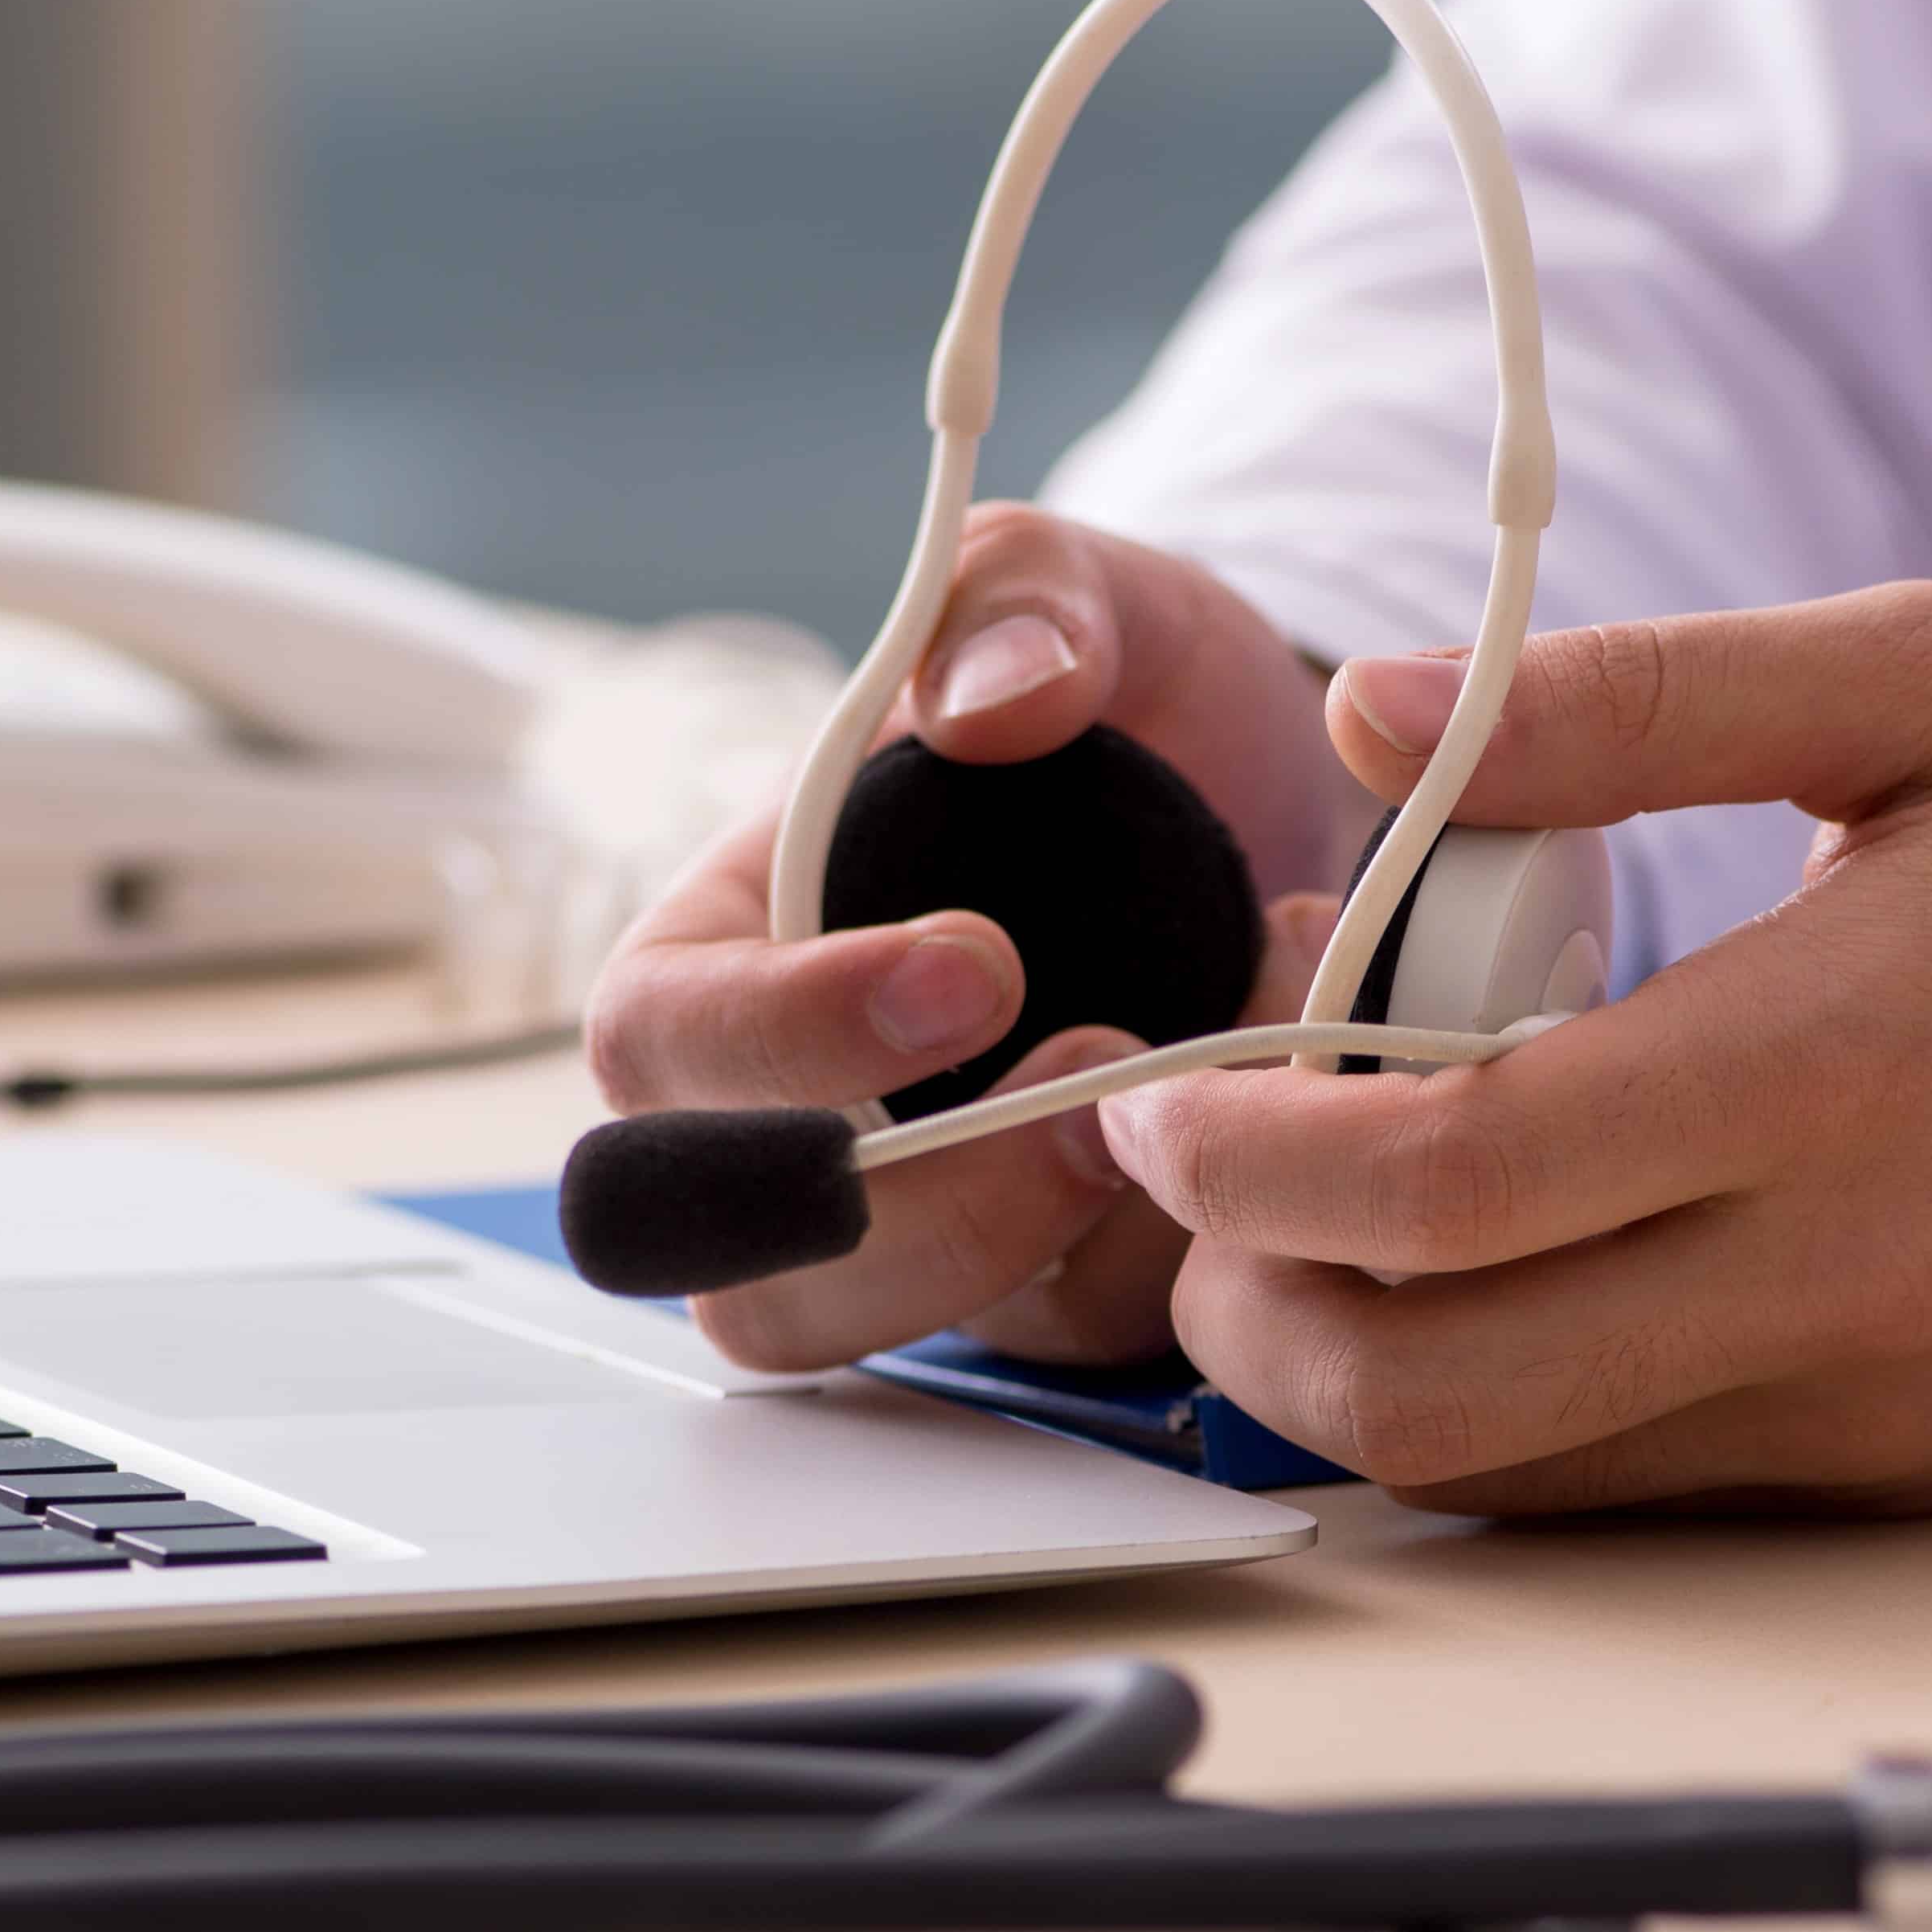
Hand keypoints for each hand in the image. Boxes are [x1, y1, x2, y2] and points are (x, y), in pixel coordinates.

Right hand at [585, 504, 1358, 1370]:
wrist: (1271, 794)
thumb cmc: (1117, 698)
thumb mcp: (1075, 592)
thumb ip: (1021, 601)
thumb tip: (988, 702)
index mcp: (724, 945)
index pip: (660, 1038)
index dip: (787, 1034)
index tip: (974, 966)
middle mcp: (779, 1113)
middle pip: (732, 1259)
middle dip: (907, 1204)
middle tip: (1096, 1078)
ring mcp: (902, 1221)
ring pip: (875, 1336)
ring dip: (1031, 1248)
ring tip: (1189, 1104)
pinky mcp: (1036, 1286)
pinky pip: (1062, 1338)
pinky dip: (1164, 1253)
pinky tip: (1271, 1122)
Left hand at [1098, 583, 1931, 1513]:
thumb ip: (1642, 700)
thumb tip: (1375, 712)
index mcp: (1830, 1069)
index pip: (1444, 1184)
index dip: (1252, 1159)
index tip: (1170, 1095)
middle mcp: (1850, 1282)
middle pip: (1440, 1398)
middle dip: (1257, 1316)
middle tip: (1210, 1191)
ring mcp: (1898, 1403)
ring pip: (1534, 1482)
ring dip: (1371, 1384)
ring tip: (1330, 1227)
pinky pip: (1665, 1487)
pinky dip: (1529, 1417)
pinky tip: (1511, 1277)